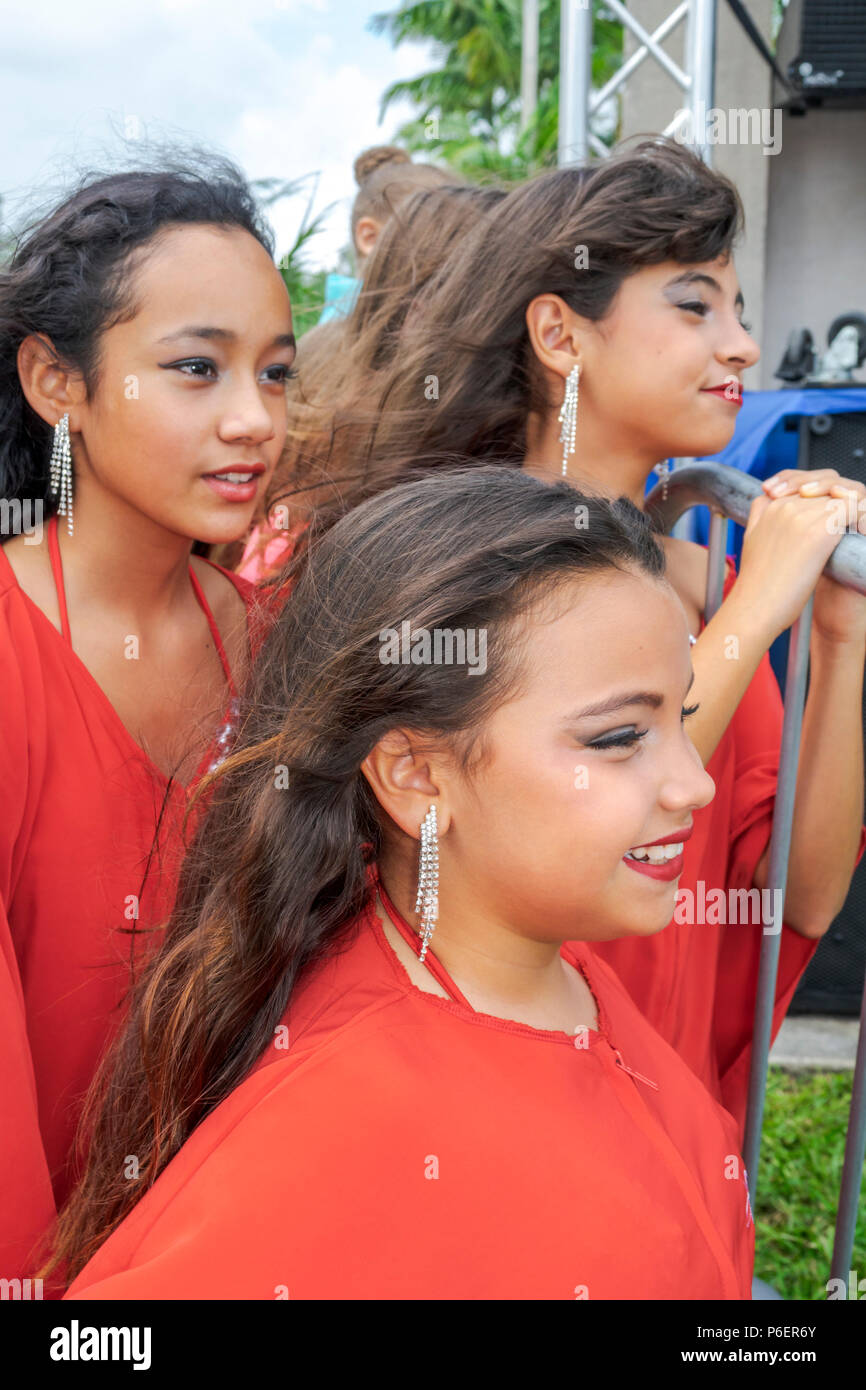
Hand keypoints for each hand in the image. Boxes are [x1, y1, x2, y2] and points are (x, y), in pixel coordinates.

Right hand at [731, 480, 850, 642]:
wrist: (755, 608)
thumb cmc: (756, 584)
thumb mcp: (751, 539)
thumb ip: (760, 515)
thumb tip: (768, 500)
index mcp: (770, 505)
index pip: (805, 485)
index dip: (822, 499)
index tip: (831, 517)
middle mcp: (785, 505)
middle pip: (825, 490)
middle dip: (838, 503)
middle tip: (848, 522)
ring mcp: (802, 516)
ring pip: (840, 498)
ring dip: (852, 510)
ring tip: (856, 526)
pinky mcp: (819, 531)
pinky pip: (851, 510)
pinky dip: (861, 517)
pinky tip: (861, 530)